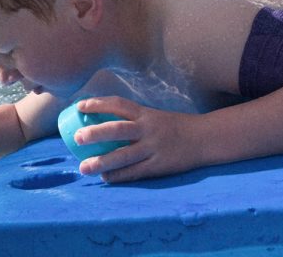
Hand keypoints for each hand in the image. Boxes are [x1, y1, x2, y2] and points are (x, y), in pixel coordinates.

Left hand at [74, 96, 204, 182]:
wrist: (204, 138)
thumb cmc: (173, 127)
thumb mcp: (153, 117)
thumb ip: (132, 120)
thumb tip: (100, 124)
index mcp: (145, 113)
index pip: (119, 104)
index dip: (98, 104)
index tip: (79, 106)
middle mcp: (148, 128)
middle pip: (119, 129)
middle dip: (97, 132)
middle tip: (78, 138)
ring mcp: (154, 148)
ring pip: (124, 155)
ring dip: (102, 162)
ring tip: (84, 167)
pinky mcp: (159, 166)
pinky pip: (135, 172)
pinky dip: (119, 176)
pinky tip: (105, 178)